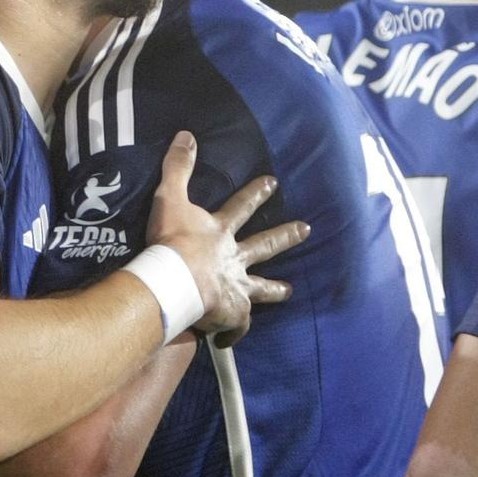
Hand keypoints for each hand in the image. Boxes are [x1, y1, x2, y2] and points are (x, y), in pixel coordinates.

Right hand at [145, 131, 307, 349]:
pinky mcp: (234, 314)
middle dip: (285, 235)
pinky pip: (237, 327)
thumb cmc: (171, 241)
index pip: (243, 206)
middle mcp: (236, 258)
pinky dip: (233, 334)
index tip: (273, 182)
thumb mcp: (170, 198)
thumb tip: (186, 135)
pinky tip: (227, 341)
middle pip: (266, 245)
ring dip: (274, 289)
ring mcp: (238, 287)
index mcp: (222, 232)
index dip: (257, 192)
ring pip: (262, 288)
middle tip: (306, 230)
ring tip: (287, 291)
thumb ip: (178, 168)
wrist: (177, 281)